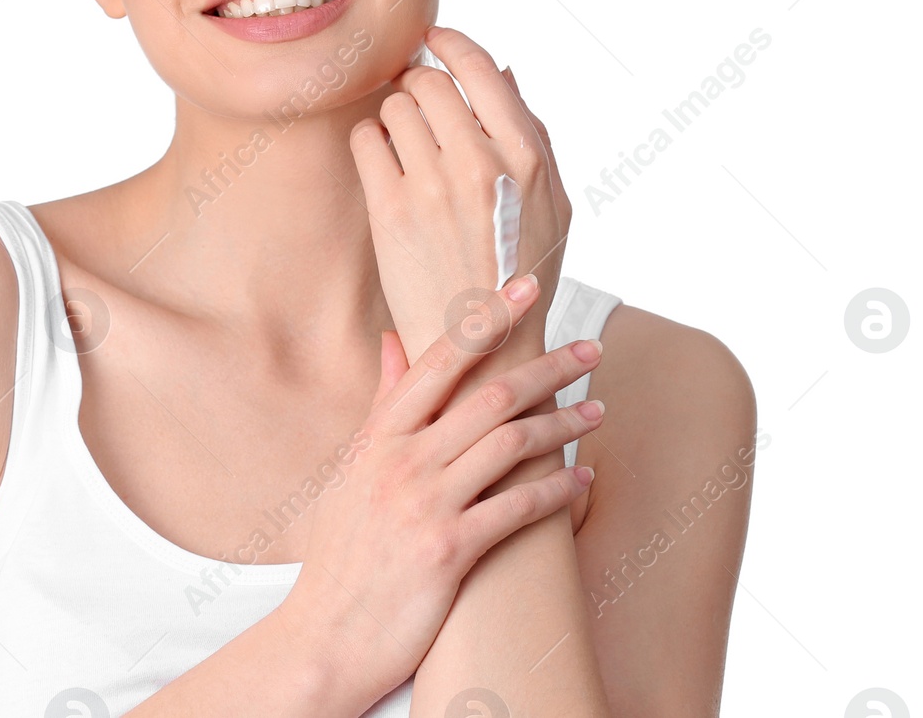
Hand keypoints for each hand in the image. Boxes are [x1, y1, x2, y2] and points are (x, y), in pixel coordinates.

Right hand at [281, 274, 604, 700]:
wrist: (324, 636)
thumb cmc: (341, 552)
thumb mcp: (351, 468)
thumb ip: (381, 404)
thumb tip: (391, 340)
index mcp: (378, 435)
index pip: (441, 358)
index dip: (487, 317)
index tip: (526, 286)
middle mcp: (401, 461)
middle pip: (490, 394)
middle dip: (548, 366)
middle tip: (590, 348)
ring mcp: (424, 504)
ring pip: (511, 444)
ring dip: (564, 423)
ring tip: (598, 410)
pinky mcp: (448, 551)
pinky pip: (516, 509)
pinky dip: (557, 491)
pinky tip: (582, 479)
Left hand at [348, 26, 570, 364]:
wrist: (482, 349)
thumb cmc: (522, 273)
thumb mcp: (553, 203)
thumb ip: (532, 133)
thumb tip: (504, 70)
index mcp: (525, 155)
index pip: (478, 67)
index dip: (450, 43)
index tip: (433, 39)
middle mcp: (478, 163)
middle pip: (428, 82)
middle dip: (418, 83)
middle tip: (416, 101)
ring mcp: (431, 186)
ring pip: (394, 107)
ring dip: (394, 113)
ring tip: (405, 142)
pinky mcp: (390, 210)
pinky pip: (366, 140)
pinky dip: (371, 140)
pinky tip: (384, 161)